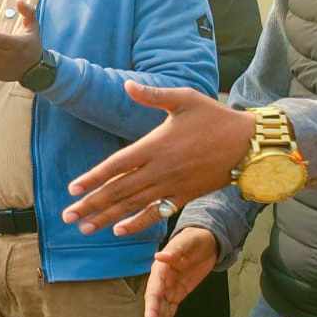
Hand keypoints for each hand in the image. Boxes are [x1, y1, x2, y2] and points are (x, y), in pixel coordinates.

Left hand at [62, 81, 255, 235]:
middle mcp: (159, 170)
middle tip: (67, 216)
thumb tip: (127, 84)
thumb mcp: (185, 99)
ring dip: (106, 217)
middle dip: (91, 204)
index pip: (116, 165)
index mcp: (155, 146)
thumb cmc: (215, 117)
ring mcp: (171, 186)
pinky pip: (156, 213)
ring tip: (84, 227)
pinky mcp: (184, 196)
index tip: (73, 188)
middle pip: (118, 190)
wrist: (248, 143)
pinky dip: (137, 223)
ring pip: (133, 205)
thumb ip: (152, 94)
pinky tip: (119, 231)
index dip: (93, 178)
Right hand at [145, 228, 218, 316]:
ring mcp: (169, 290)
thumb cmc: (195, 239)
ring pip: (162, 314)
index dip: (151, 311)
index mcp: (160, 270)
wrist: (206, 240)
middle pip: (155, 308)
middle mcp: (161, 283)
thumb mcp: (188, 242)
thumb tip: (161, 257)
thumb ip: (175, 250)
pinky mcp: (177, 295)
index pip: (154, 294)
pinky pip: (170, 313)